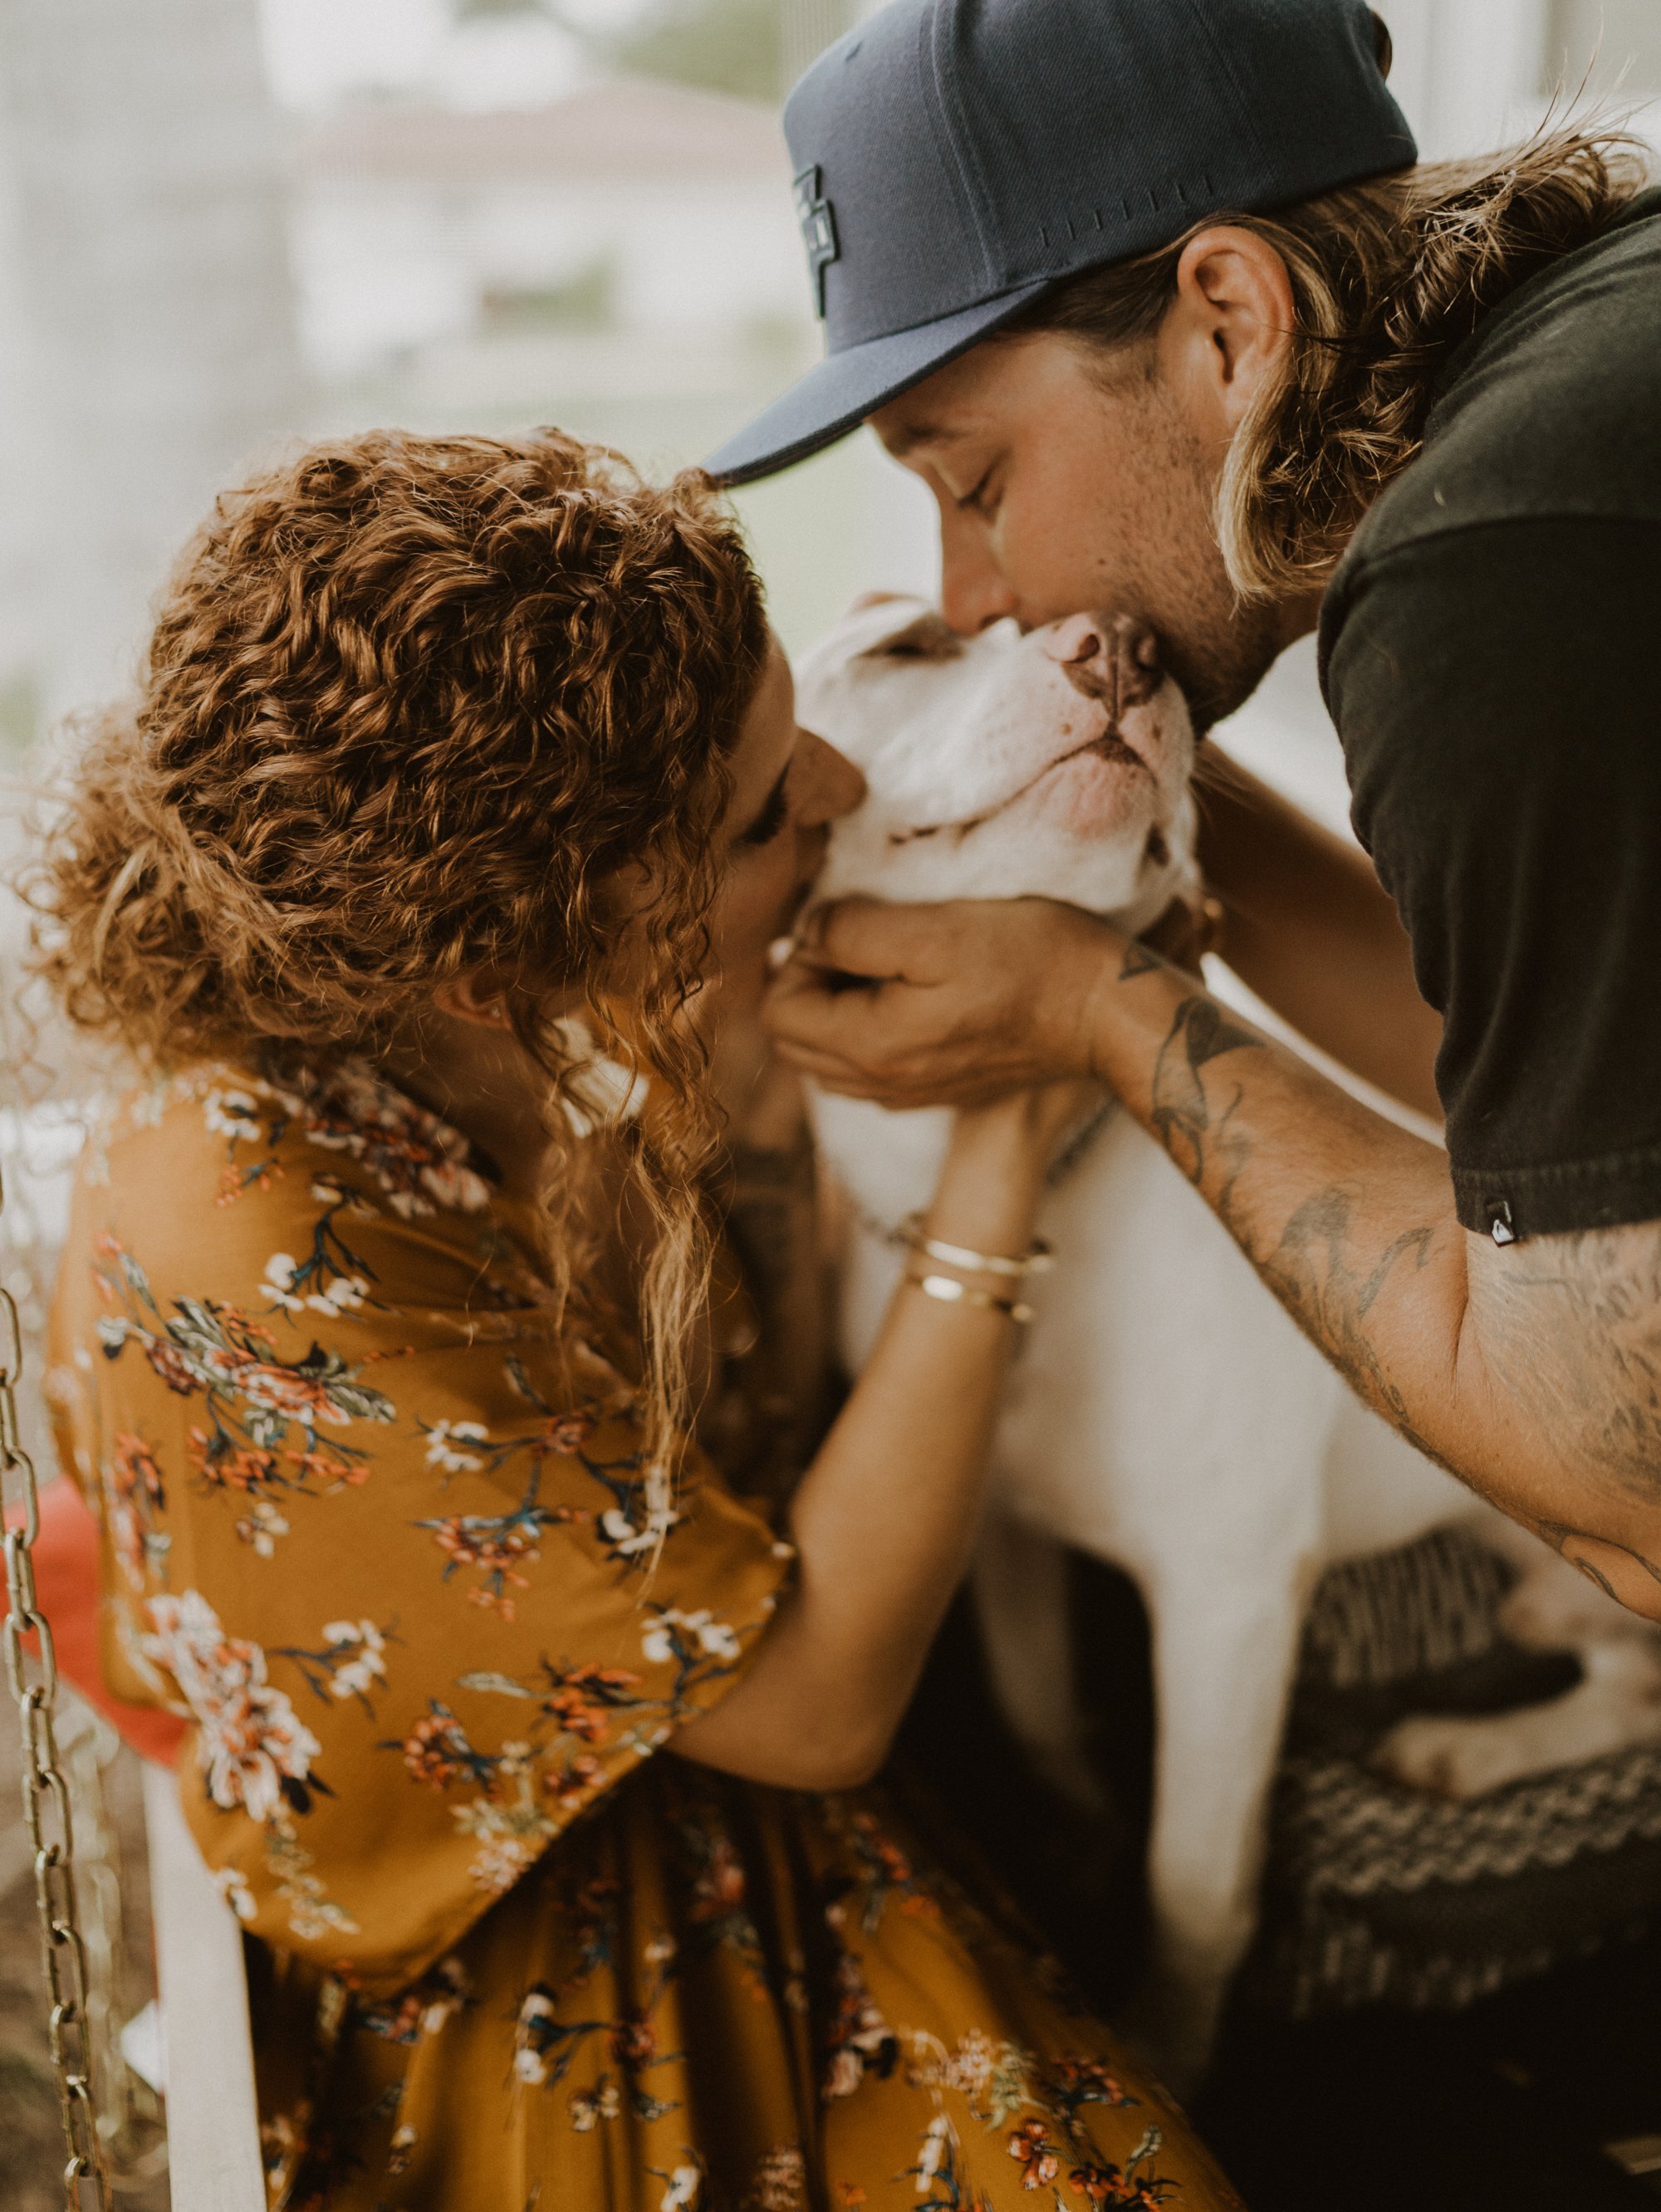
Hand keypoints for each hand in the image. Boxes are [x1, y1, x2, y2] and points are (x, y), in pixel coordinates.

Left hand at [765, 896, 1119, 1109]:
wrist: (1103, 1013)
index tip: (850, 926)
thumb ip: (853, 931)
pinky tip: (912, 996)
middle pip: (794, 1040)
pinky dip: (869, 1032)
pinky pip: (869, 1070)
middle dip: (809, 985)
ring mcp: (910, 1095)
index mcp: (871, 1048)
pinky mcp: (938, 1092)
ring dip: (836, 1010)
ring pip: (828, 1059)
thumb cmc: (1029, 959)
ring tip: (884, 967)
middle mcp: (882, 1086)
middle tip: (860, 942)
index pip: (778, 1009)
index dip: (800, 957)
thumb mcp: (934, 928)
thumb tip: (806, 934)